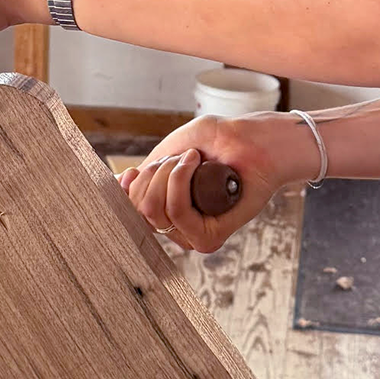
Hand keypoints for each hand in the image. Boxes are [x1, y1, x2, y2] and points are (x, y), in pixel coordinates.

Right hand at [118, 112, 312, 252]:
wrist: (257, 140)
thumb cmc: (221, 140)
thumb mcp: (174, 147)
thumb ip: (148, 169)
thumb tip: (122, 186)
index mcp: (168, 210)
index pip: (131, 210)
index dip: (127, 190)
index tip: (135, 171)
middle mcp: (178, 227)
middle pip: (139, 208)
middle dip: (153, 173)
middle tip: (180, 158)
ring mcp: (192, 235)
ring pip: (155, 210)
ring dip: (169, 173)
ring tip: (194, 158)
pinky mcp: (209, 237)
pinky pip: (176, 212)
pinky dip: (181, 180)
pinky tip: (197, 164)